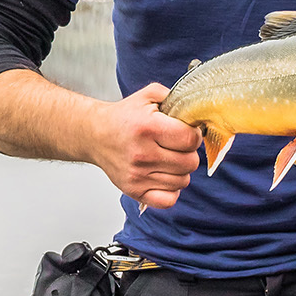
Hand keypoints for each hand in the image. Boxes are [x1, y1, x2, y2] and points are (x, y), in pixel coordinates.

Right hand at [89, 84, 205, 208]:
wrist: (95, 135)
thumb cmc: (124, 117)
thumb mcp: (149, 96)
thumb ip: (177, 97)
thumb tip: (200, 111)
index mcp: (148, 128)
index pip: (190, 140)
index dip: (194, 135)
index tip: (187, 132)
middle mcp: (142, 154)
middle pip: (190, 163)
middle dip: (189, 153)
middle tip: (177, 146)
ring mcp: (137, 175)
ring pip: (182, 181)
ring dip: (180, 170)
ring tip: (168, 159)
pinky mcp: (134, 190)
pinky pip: (168, 200)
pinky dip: (171, 190)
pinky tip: (164, 176)